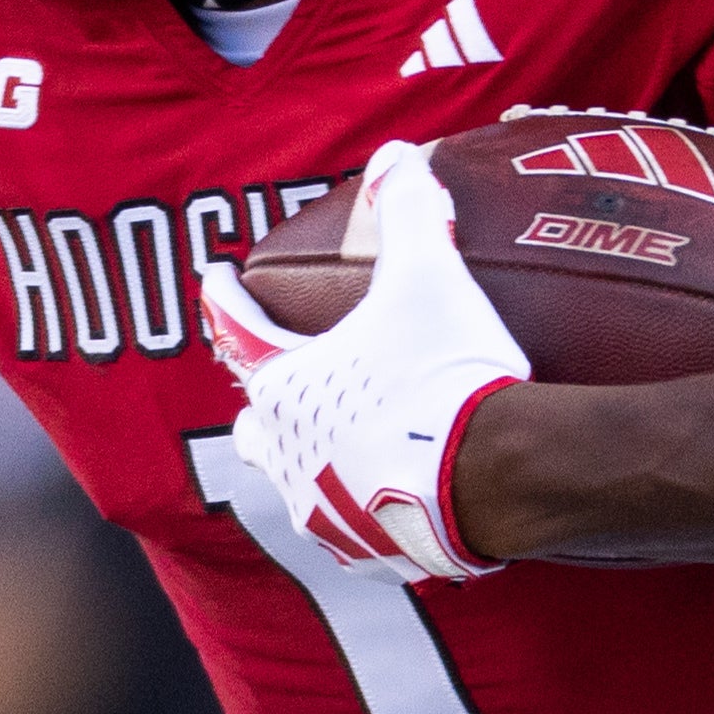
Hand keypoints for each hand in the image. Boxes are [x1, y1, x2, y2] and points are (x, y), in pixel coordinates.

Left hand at [200, 140, 528, 584]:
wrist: (497, 479)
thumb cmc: (446, 373)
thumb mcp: (430, 277)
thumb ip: (411, 213)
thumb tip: (400, 156)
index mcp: (287, 389)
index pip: (238, 334)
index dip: (225, 300)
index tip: (216, 278)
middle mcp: (289, 456)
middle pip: (256, 428)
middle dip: (264, 406)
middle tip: (285, 384)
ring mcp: (326, 513)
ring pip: (300, 486)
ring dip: (315, 464)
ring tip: (344, 447)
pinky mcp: (369, 557)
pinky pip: (357, 533)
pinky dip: (370, 512)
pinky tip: (396, 500)